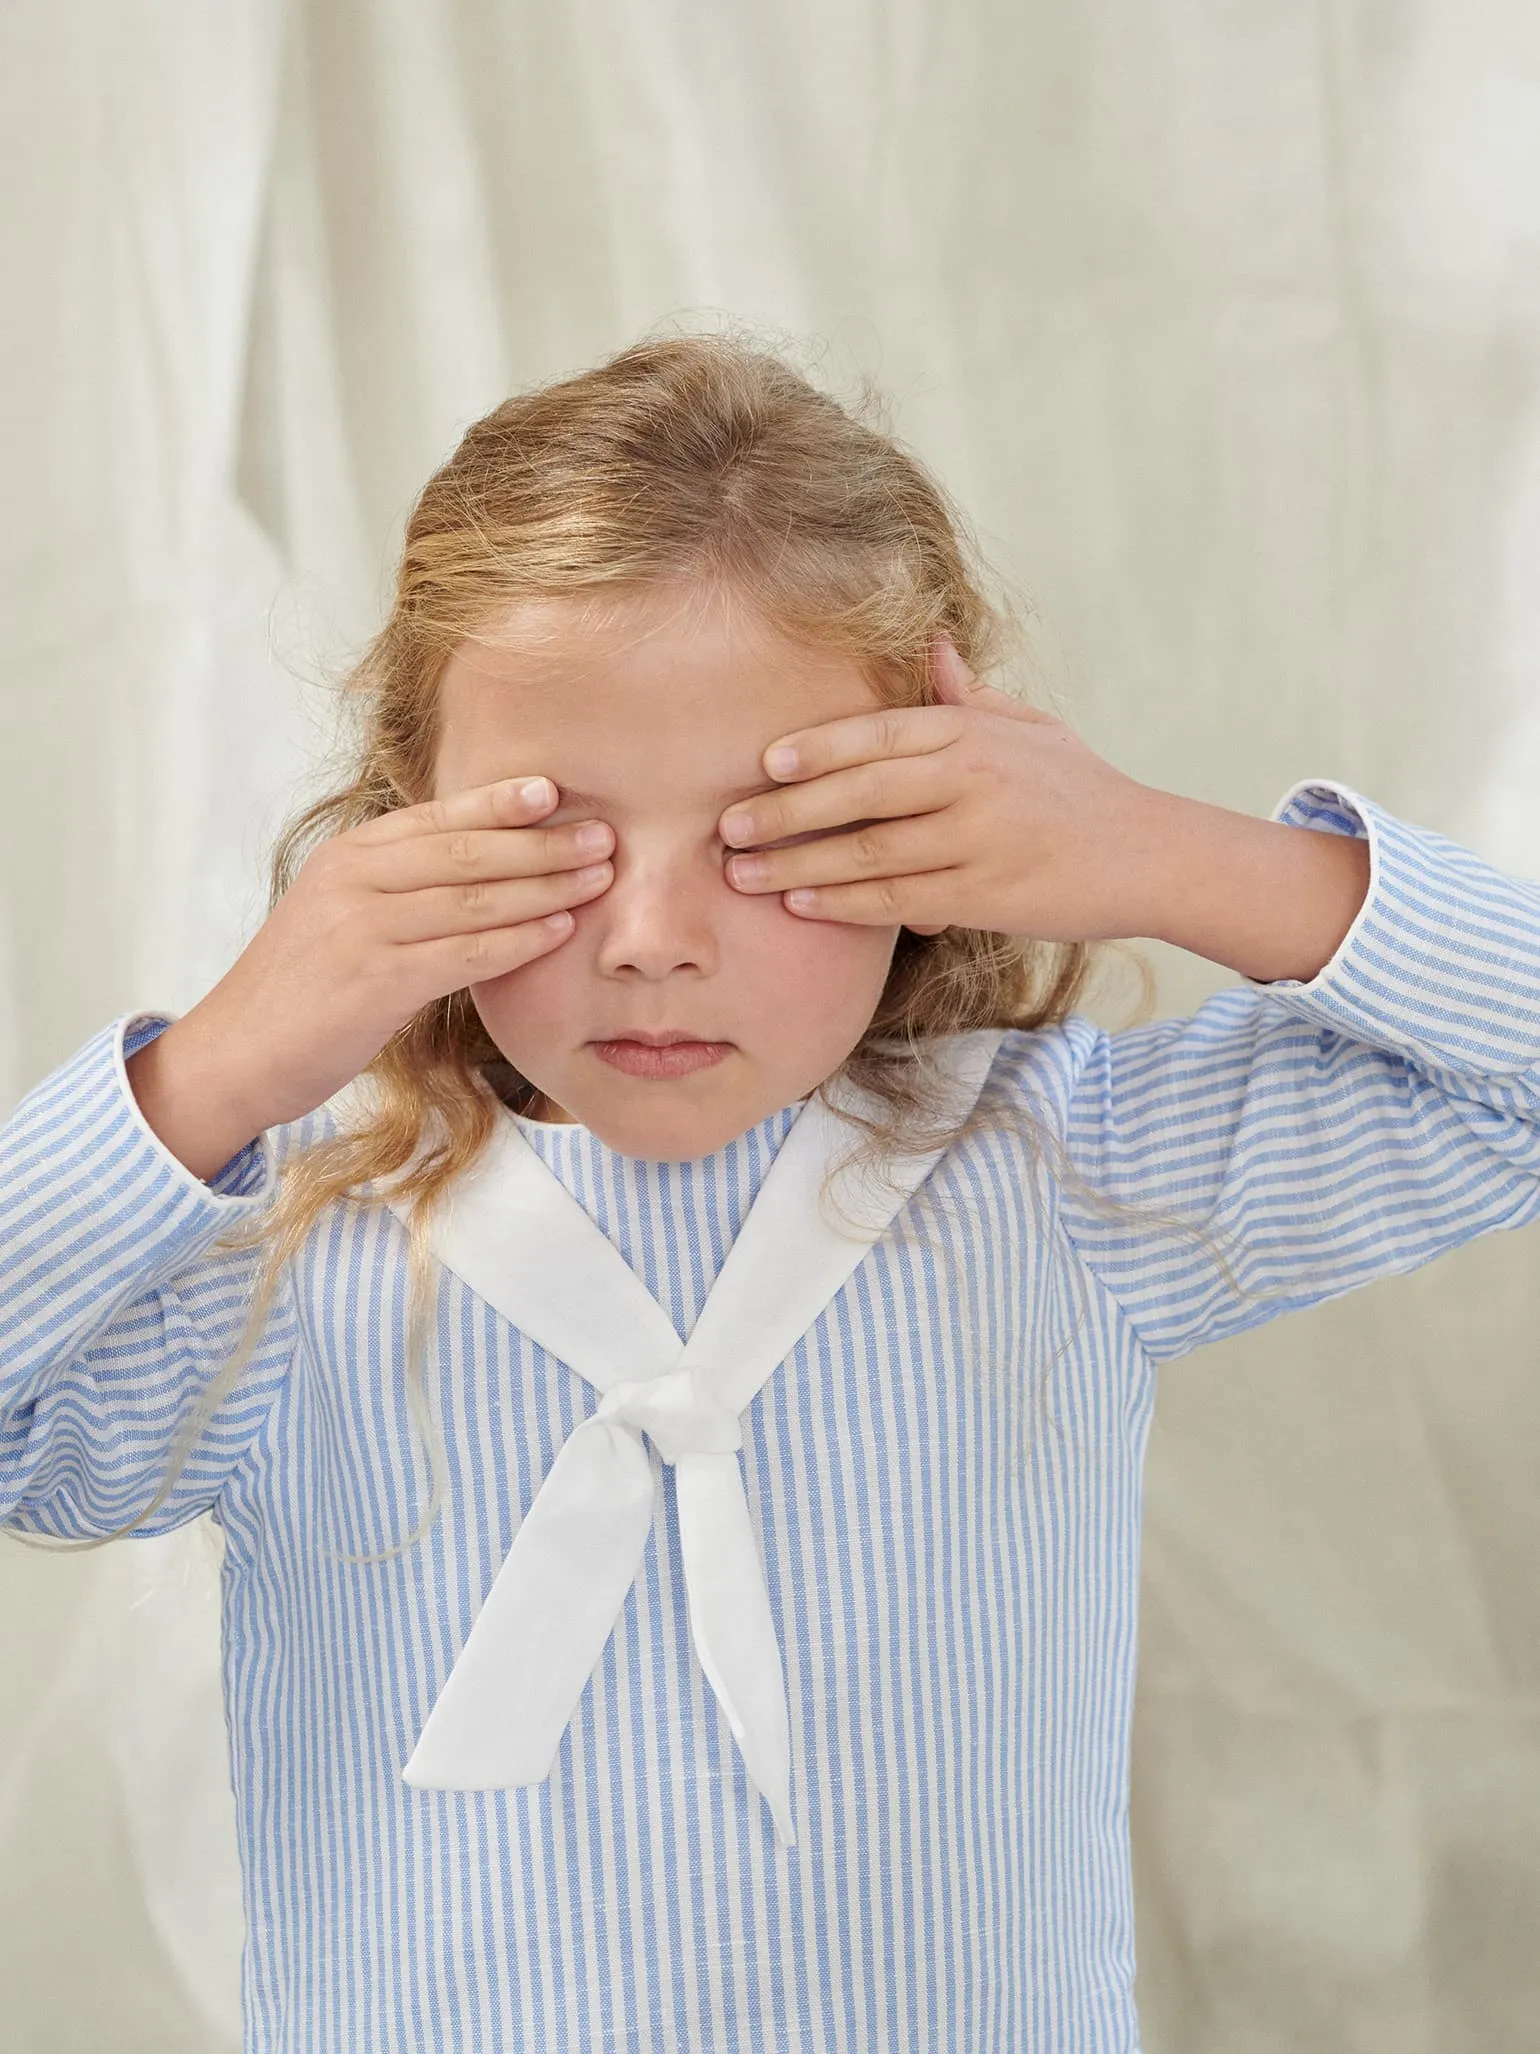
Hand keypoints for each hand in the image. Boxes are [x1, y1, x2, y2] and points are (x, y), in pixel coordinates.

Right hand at [169, 776, 613, 1134]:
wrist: (236, 1053)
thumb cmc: (302, 989)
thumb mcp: (342, 916)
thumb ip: (399, 886)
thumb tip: (476, 867)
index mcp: (349, 855)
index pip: (439, 817)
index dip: (500, 802)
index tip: (556, 790)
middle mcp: (354, 880)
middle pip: (468, 850)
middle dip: (543, 842)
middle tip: (605, 835)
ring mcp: (363, 929)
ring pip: (474, 897)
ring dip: (545, 887)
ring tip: (598, 878)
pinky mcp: (375, 982)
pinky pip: (463, 953)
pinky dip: (516, 940)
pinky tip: (557, 932)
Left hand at [719, 640, 1166, 942]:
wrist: (1151, 854)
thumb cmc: (1082, 791)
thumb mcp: (1032, 728)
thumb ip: (972, 697)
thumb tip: (931, 646)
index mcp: (974, 732)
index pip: (879, 734)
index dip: (816, 748)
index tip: (762, 762)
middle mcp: (973, 778)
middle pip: (859, 793)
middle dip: (785, 811)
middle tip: (727, 825)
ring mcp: (979, 838)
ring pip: (869, 851)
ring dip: (798, 864)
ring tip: (743, 874)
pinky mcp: (986, 894)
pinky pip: (898, 899)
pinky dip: (845, 904)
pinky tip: (802, 906)